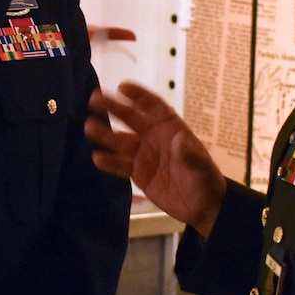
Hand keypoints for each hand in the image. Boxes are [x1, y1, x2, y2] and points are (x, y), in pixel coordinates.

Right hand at [85, 82, 226, 238]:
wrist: (201, 207)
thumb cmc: (205, 180)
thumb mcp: (201, 166)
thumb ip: (188, 154)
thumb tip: (179, 140)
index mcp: (171, 128)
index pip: (153, 106)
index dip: (139, 95)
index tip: (122, 87)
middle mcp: (154, 137)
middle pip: (131, 119)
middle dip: (114, 108)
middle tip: (95, 98)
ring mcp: (144, 154)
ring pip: (121, 141)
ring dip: (105, 133)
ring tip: (89, 126)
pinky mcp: (137, 173)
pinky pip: (120, 165)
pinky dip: (109, 162)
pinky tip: (97, 157)